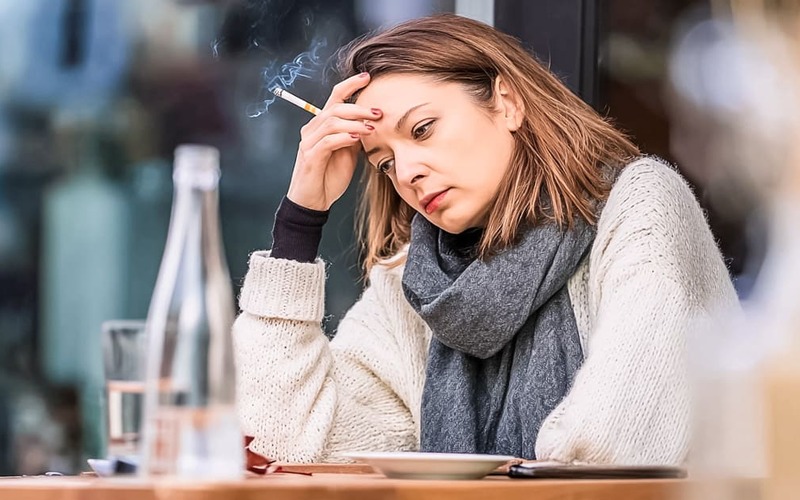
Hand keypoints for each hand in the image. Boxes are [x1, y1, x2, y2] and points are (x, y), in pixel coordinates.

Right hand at [286, 72, 379, 210]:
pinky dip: (343, 138)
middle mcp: (313, 129)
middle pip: (335, 107)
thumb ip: (356, 136)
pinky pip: (327, 141)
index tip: (367, 77)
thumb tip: (373, 123)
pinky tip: (356, 140)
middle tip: (378, 113)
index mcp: (322, 125)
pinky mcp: (310, 156)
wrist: (313, 201)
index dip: (350, 85)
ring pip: (331, 122)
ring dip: (354, 123)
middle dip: (359, 108)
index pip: (335, 97)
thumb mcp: (348, 153)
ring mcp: (309, 142)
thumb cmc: (329, 176)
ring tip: (371, 129)